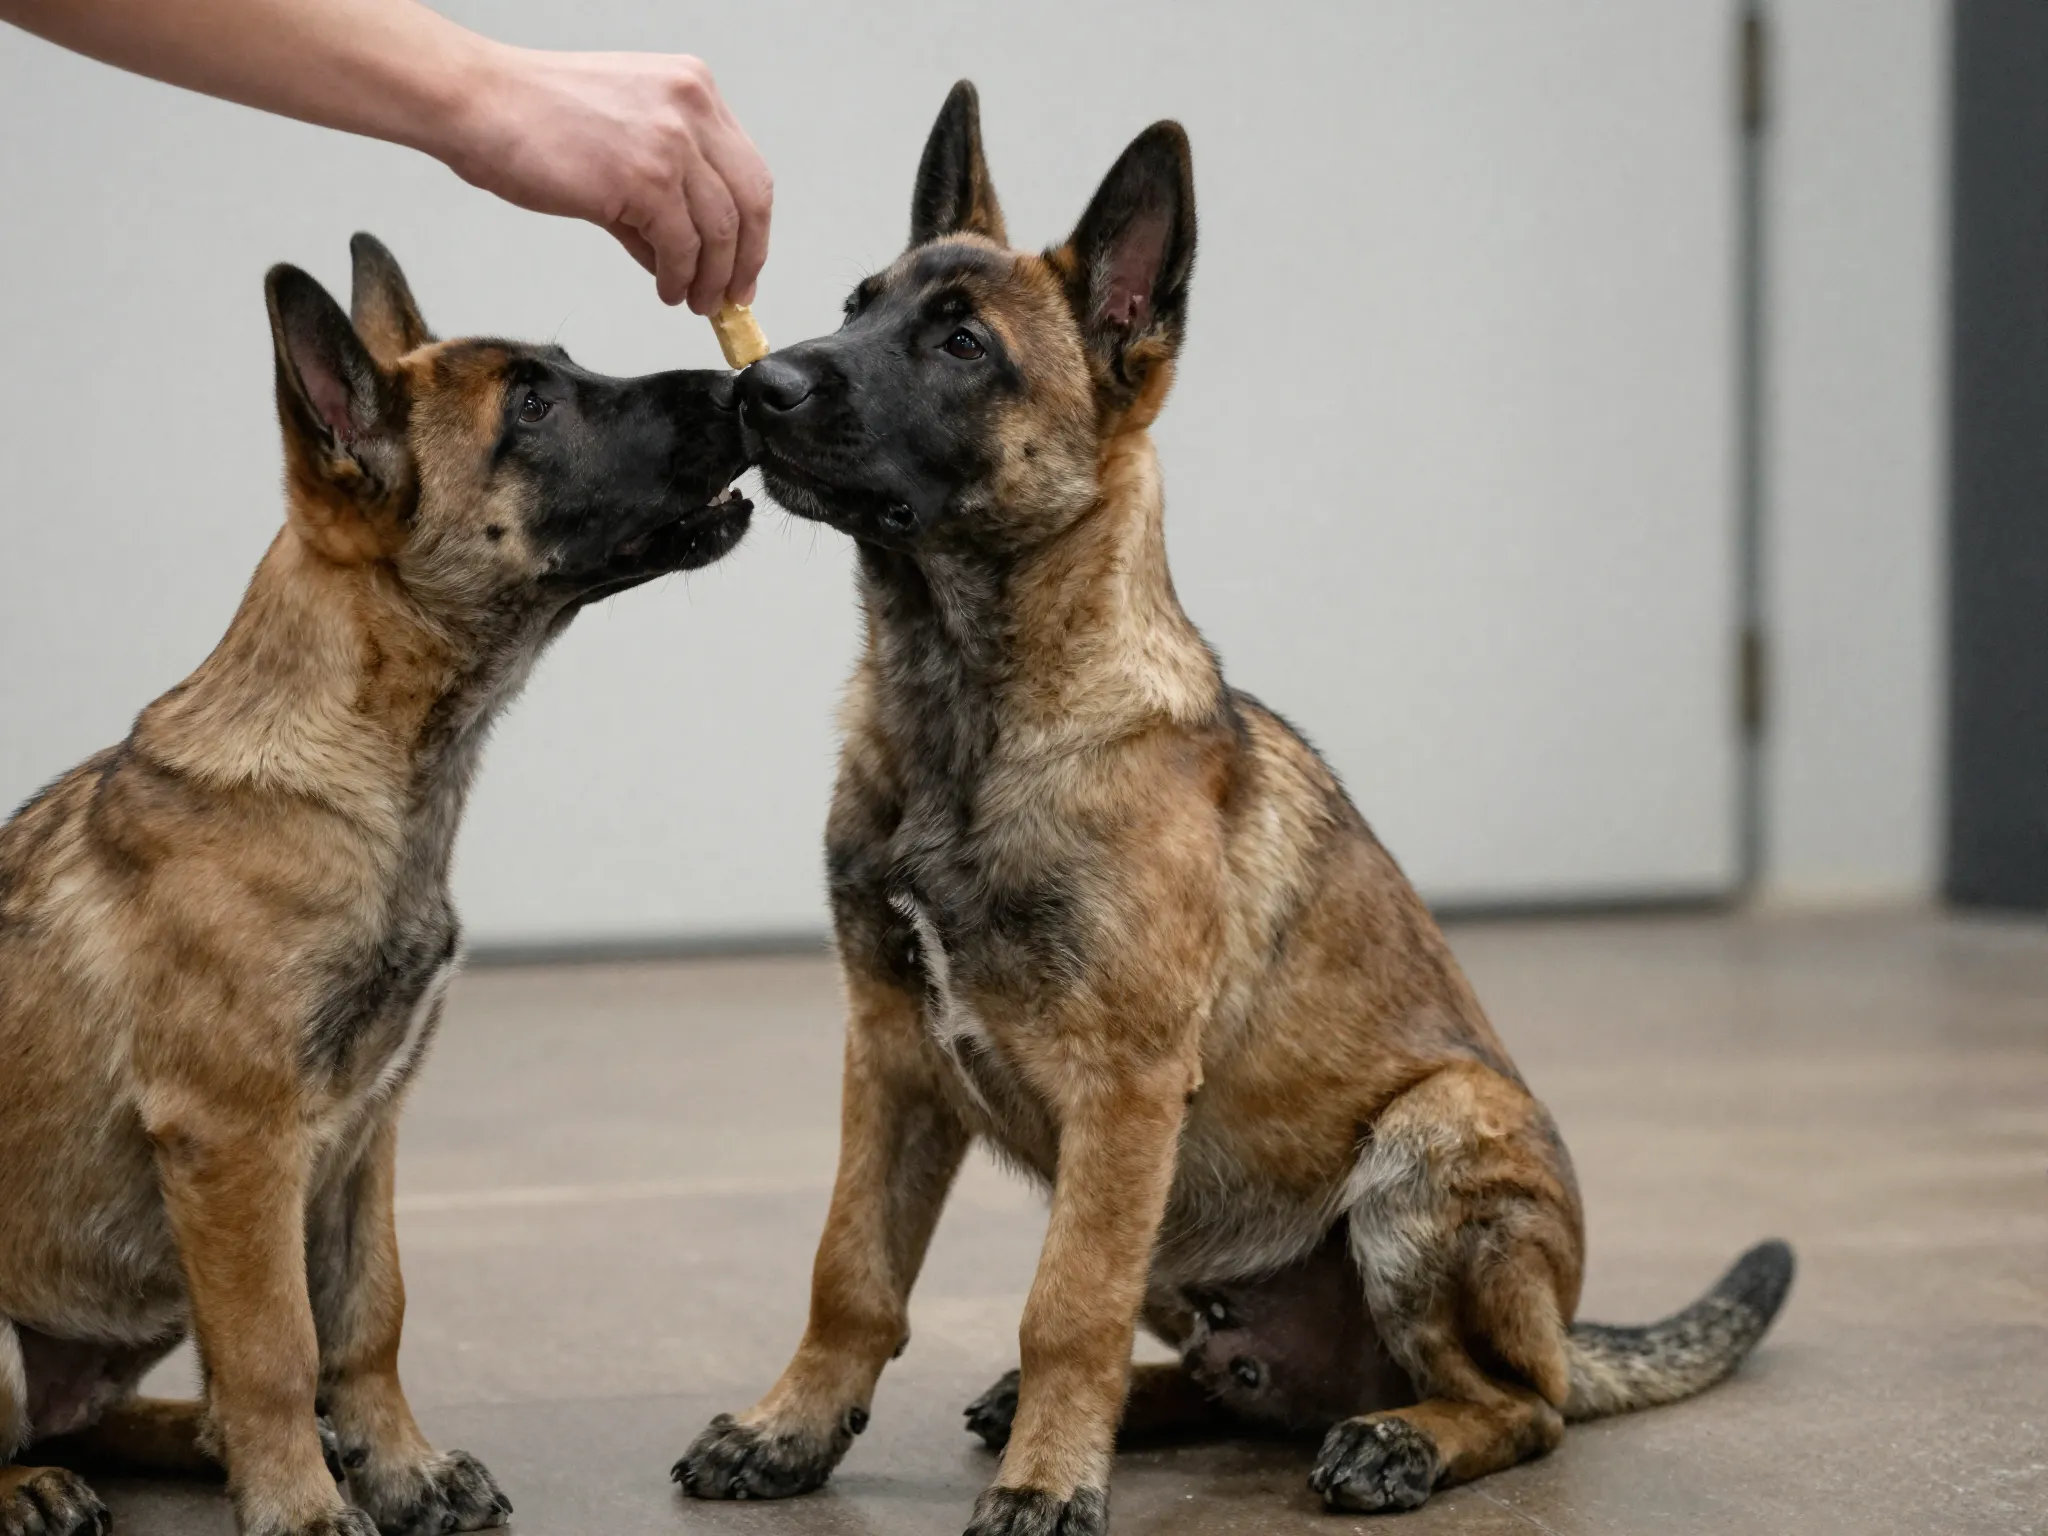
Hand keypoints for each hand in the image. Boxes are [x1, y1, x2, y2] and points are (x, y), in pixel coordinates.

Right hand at [446, 45, 772, 312]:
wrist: (477, 104)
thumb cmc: (530, 116)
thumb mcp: (620, 138)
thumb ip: (661, 191)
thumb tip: (684, 252)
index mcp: (692, 88)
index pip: (747, 170)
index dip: (752, 228)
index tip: (745, 264)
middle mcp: (692, 108)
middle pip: (750, 201)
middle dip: (745, 261)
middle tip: (731, 297)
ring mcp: (672, 142)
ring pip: (721, 230)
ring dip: (711, 278)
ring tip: (694, 301)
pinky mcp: (646, 179)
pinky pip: (682, 246)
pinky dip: (679, 277)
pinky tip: (666, 288)